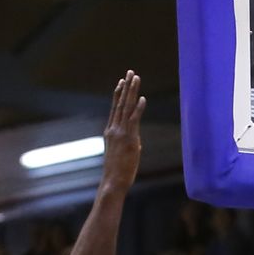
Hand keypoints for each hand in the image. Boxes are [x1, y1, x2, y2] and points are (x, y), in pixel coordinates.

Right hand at [100, 71, 144, 188]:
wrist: (113, 182)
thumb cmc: (118, 172)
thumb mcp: (121, 154)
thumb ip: (128, 143)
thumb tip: (135, 140)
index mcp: (110, 132)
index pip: (115, 108)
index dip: (118, 94)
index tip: (121, 82)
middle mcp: (114, 129)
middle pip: (120, 103)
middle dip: (126, 87)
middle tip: (130, 72)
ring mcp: (121, 133)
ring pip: (126, 108)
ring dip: (132, 92)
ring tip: (136, 78)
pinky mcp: (129, 140)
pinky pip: (134, 120)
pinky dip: (138, 109)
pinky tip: (143, 98)